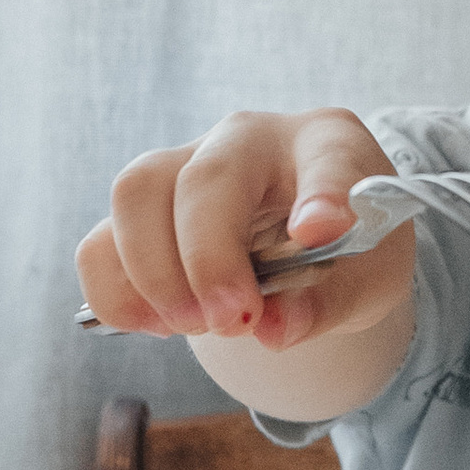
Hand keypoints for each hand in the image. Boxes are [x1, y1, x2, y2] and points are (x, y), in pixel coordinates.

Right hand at [77, 108, 413, 361]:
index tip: (319, 231)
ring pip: (135, 194)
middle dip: (206, 260)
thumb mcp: (368, 279)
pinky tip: (156, 324)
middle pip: (203, 179)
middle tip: (230, 324)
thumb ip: (329, 303)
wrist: (313, 241)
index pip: (328, 158)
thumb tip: (273, 329)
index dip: (323, 192)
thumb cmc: (348, 246)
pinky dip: (115, 292)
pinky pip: (101, 241)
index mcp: (327, 145)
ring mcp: (185, 164)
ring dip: (153, 275)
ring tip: (193, 326)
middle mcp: (248, 140)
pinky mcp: (144, 209)